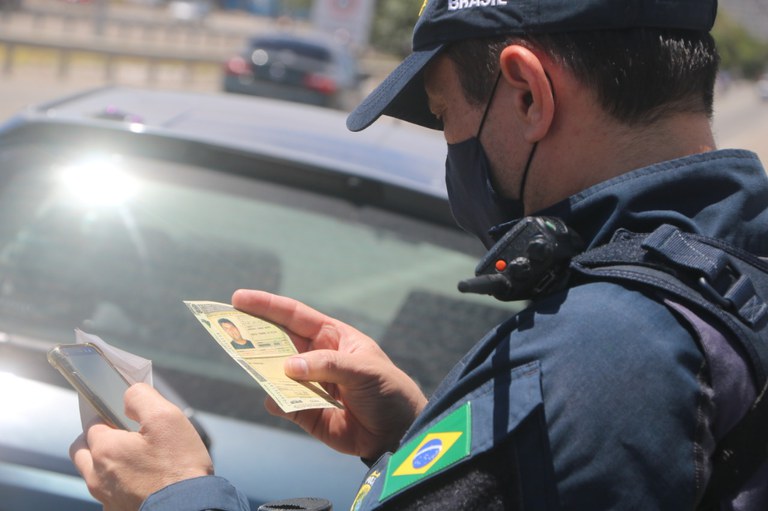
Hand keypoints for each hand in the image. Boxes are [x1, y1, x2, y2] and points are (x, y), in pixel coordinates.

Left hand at [70, 383, 212, 510]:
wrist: (190, 507)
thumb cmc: (179, 465)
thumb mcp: (166, 417)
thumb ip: (141, 398)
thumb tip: (127, 396)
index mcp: (105, 449)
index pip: (92, 423)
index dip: (109, 416)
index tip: (127, 419)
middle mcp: (98, 476)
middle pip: (82, 451)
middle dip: (97, 440)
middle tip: (125, 438)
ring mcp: (107, 498)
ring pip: (95, 474)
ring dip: (107, 463)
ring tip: (137, 460)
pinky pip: (111, 494)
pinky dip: (121, 484)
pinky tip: (144, 481)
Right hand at [233, 289, 427, 460]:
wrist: (399, 433)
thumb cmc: (389, 390)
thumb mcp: (364, 370)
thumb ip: (327, 365)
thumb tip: (289, 366)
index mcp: (331, 337)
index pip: (294, 316)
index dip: (266, 306)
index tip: (238, 298)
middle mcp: (315, 358)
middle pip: (277, 342)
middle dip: (252, 336)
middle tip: (225, 330)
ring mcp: (308, 385)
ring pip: (275, 374)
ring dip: (261, 370)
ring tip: (244, 363)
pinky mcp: (306, 412)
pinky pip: (283, 404)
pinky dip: (276, 402)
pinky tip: (276, 400)